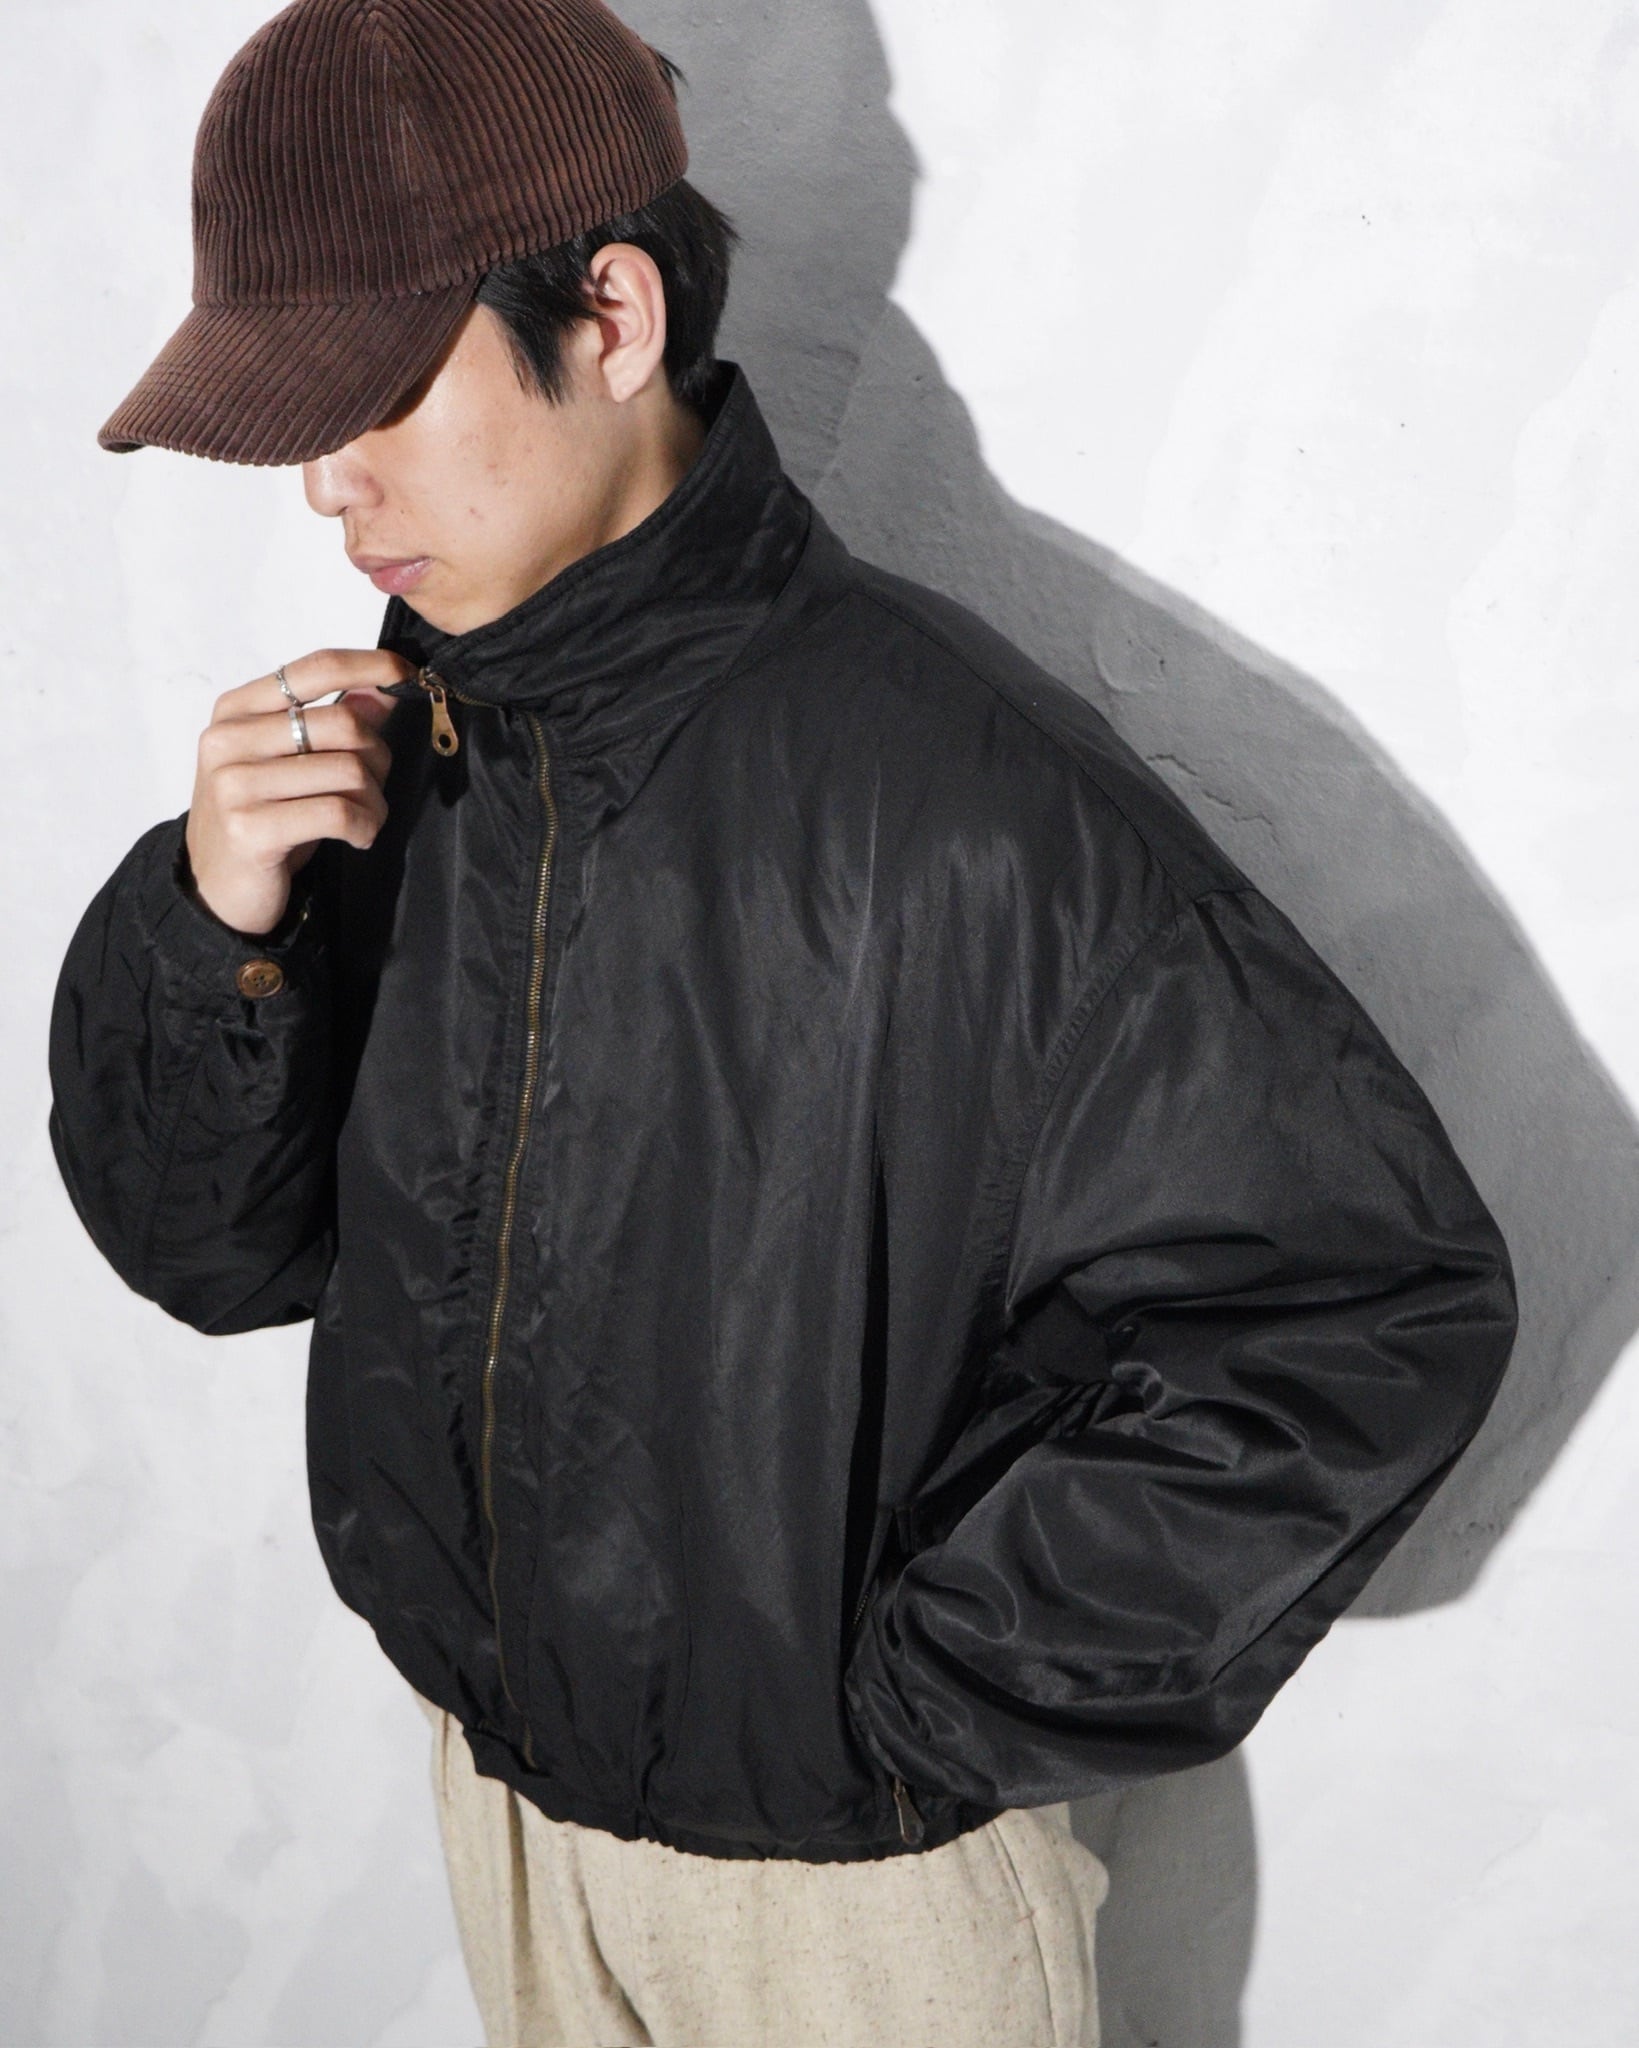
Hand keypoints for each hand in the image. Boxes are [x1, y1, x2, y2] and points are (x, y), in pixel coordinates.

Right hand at [184, 648, 412, 936]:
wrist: (215, 888)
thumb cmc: (263, 818)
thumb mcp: (294, 763)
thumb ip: (334, 721)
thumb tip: (383, 685)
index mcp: (236, 710)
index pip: (314, 668)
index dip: (368, 665)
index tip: (404, 671)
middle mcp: (228, 739)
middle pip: (343, 723)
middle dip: (378, 757)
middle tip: (374, 787)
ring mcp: (234, 784)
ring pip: (348, 770)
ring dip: (375, 800)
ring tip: (366, 819)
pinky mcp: (250, 828)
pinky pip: (338, 812)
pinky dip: (365, 826)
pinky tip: (359, 837)